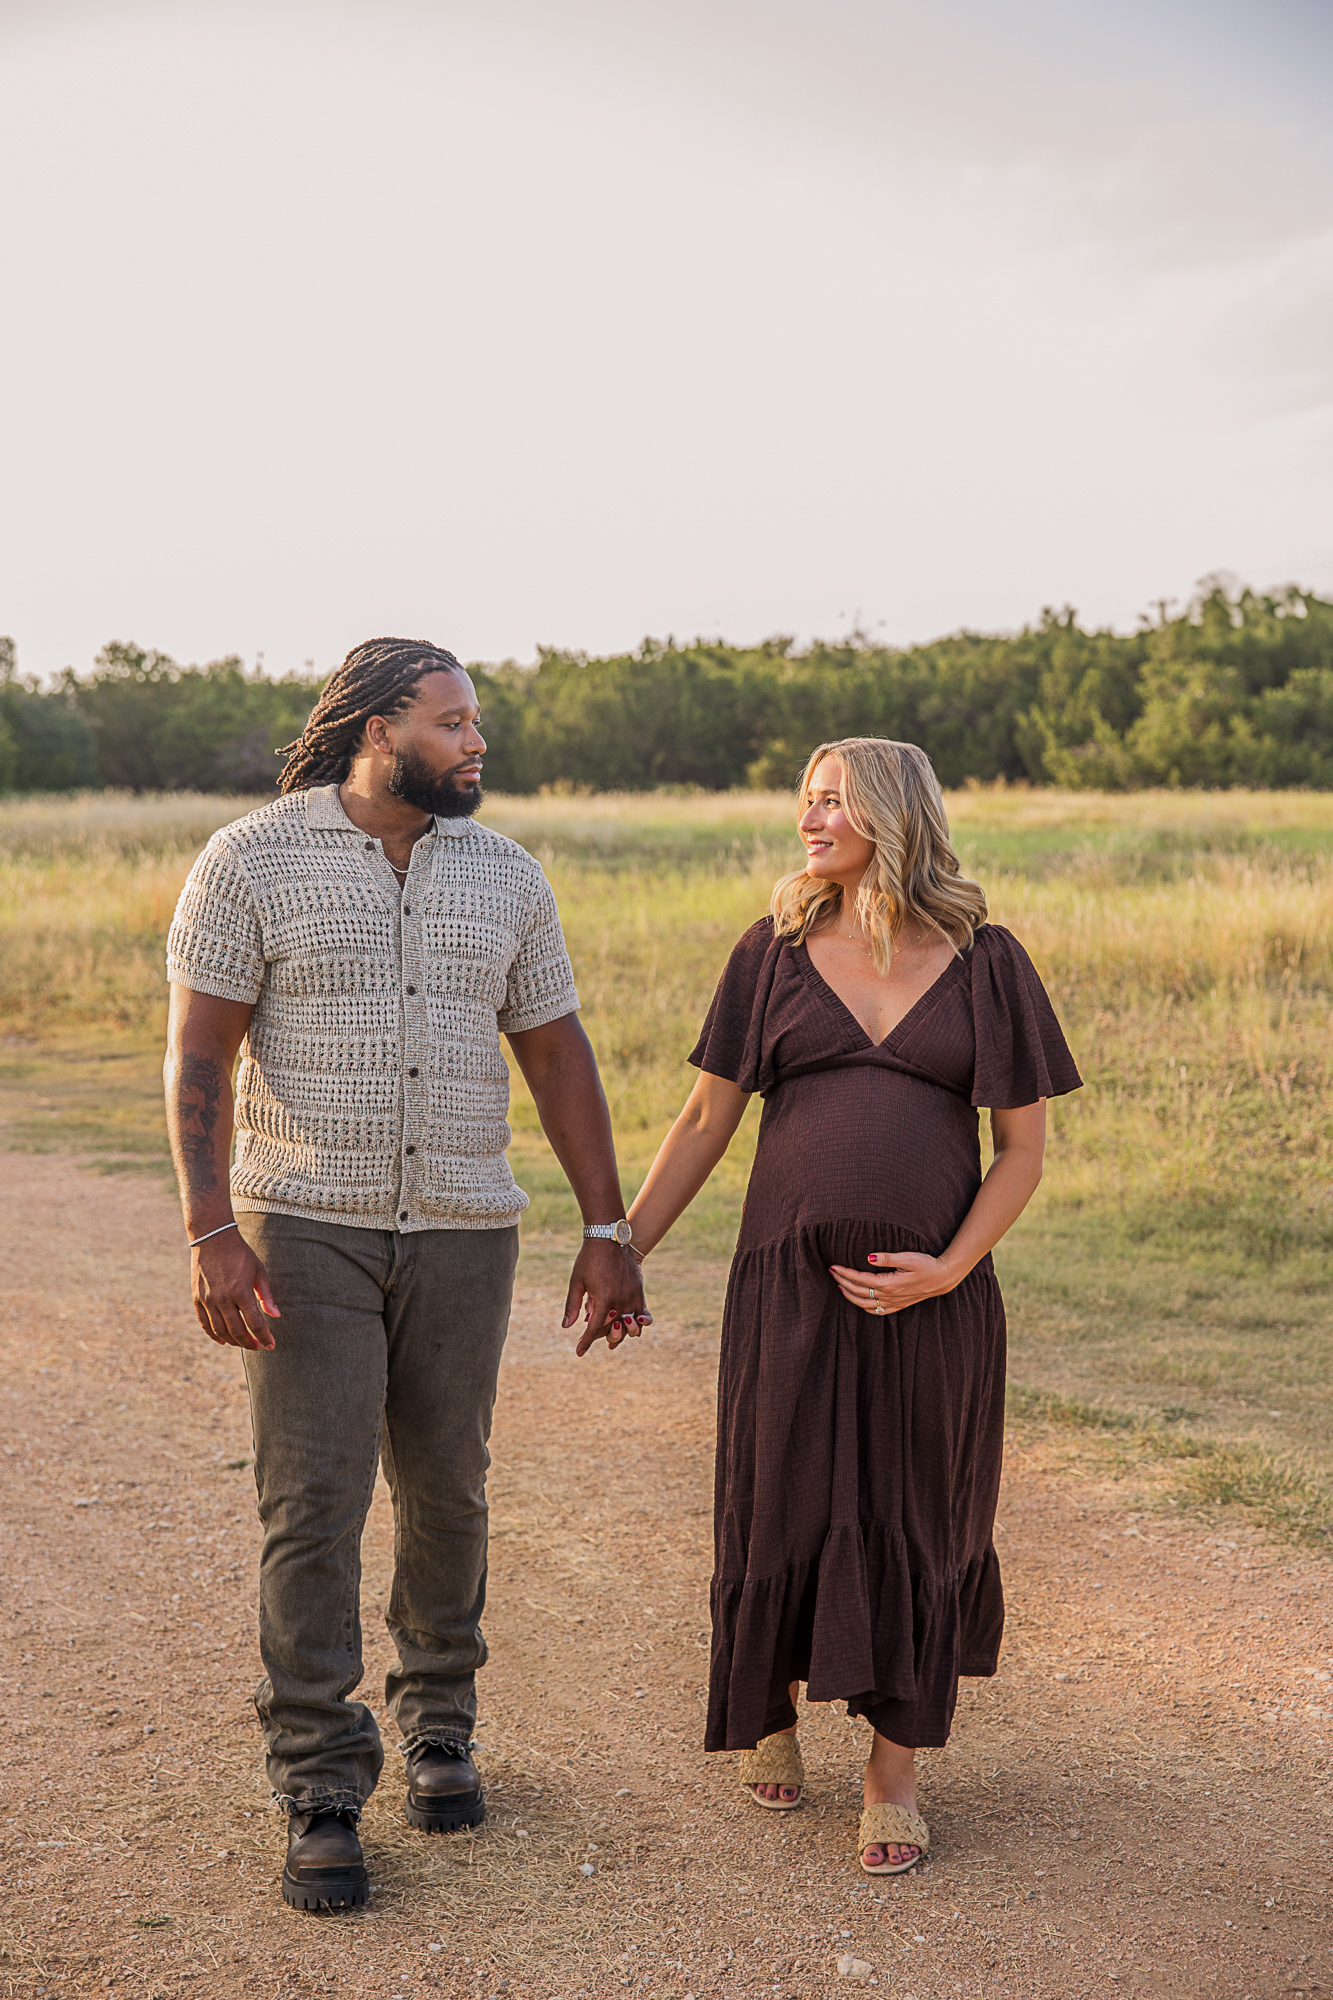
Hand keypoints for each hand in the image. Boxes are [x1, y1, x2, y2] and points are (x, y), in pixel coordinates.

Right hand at [192, 1231, 280, 1350]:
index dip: (264, 1337)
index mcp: (241, 1292)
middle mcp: (223, 1299)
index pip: (255, 1323)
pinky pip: (204, 1323)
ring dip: (233, 1341)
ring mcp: (208, 1299)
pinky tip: (223, 1341)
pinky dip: (213, 1335)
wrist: (212, 1239)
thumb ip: (266, 1295)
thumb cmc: (240, 1254)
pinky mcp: (197, 1298)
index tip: (271, 1345)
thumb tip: (276, 1315)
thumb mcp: (258, 1271)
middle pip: (237, 1331)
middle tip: (257, 1347)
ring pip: (221, 1331)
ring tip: (243, 1344)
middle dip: (249, 1343)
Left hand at [564, 1238, 652, 1356]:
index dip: (585, 1342)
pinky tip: (628, 1325)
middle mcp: (620, 1300)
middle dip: (600, 1337)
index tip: (579, 1352)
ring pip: (629, 1324)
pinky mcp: (639, 1290)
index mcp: (603, 1299)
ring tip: (611, 1338)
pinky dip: (635, 1322)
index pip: (594, 1329)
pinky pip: (641, 1313)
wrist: (609, 1237)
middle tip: (590, 1340)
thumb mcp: (577, 1282)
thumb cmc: (589, 1259)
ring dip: (619, 1333)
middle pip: (612, 1329)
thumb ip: (573, 1305)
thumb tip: (566, 1326)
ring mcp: (632, 1295)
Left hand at [828, 1249, 961, 1317]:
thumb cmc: (926, 1264)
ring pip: (865, 1304)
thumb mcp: (907, 1257)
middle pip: (858, 1291)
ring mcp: (893, 1302)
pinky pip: (877, 1311)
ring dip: (849, 1295)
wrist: (943, 1278)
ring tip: (839, 1285)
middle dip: (842, 1281)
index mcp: (889, 1284)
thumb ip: (886, 1258)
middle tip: (831, 1271)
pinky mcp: (899, 1305)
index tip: (833, 1266)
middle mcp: (889, 1296)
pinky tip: (858, 1301)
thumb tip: (868, 1256)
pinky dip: (864, 1307)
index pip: (860, 1279)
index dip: (845, 1273)